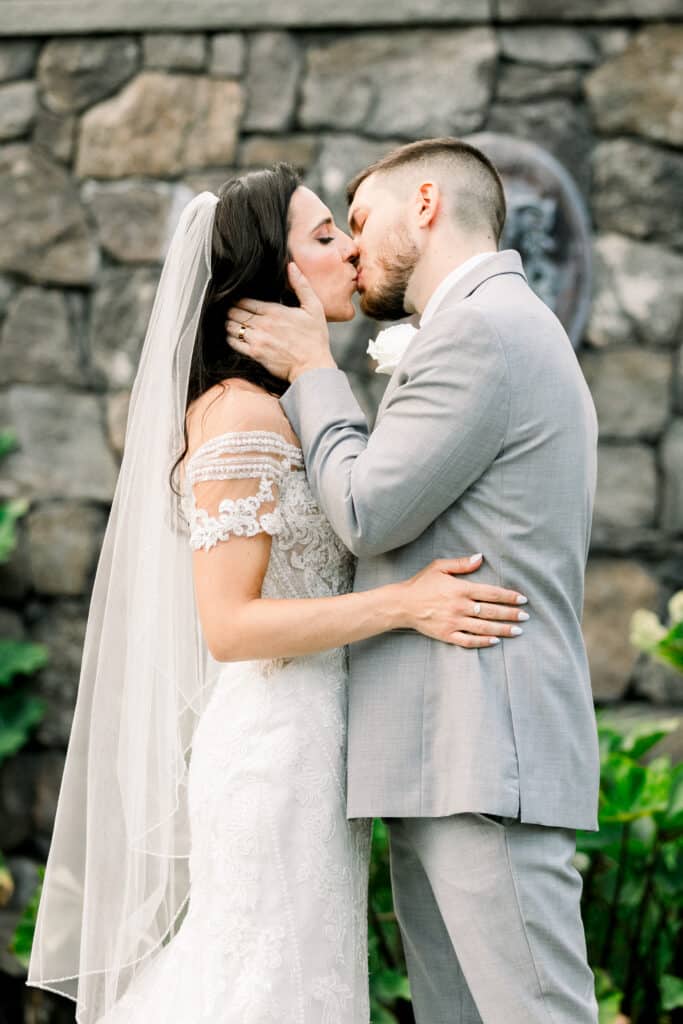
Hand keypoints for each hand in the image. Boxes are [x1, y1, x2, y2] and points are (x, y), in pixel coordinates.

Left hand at [226, 263, 336, 381]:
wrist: (313, 366)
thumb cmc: (315, 338)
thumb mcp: (314, 308)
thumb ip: (301, 285)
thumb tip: (291, 266)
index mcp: (274, 311)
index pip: (245, 301)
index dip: (238, 299)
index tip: (237, 299)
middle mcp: (262, 324)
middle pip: (235, 312)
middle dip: (231, 310)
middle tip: (231, 310)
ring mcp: (257, 340)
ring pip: (231, 327)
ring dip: (229, 323)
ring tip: (231, 321)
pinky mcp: (255, 354)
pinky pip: (234, 343)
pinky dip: (230, 338)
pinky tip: (233, 336)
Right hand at [399, 554, 528, 647]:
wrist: (401, 604)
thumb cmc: (421, 584)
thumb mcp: (439, 567)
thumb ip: (461, 564)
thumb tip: (480, 558)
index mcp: (460, 589)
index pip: (491, 593)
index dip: (509, 596)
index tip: (523, 599)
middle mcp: (460, 607)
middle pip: (492, 611)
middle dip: (511, 614)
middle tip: (526, 617)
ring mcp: (454, 622)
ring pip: (484, 628)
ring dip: (503, 629)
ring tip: (518, 630)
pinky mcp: (447, 635)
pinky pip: (468, 640)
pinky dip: (483, 642)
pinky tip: (495, 641)